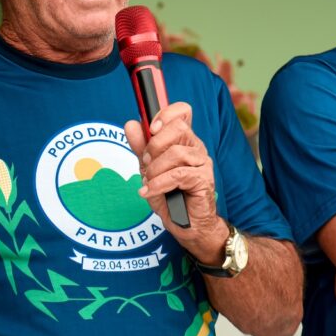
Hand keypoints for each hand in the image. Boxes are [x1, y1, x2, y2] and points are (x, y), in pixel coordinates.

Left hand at [124, 103, 227, 263]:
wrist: (184, 224)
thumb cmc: (169, 195)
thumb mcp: (148, 169)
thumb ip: (140, 146)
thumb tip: (131, 124)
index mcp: (183, 140)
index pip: (182, 111)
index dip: (165, 113)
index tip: (150, 128)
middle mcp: (196, 147)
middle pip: (178, 128)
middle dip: (154, 145)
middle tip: (146, 163)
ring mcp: (202, 163)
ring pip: (176, 153)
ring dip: (155, 170)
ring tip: (149, 182)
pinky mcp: (204, 180)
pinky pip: (178, 174)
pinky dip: (159, 184)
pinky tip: (149, 191)